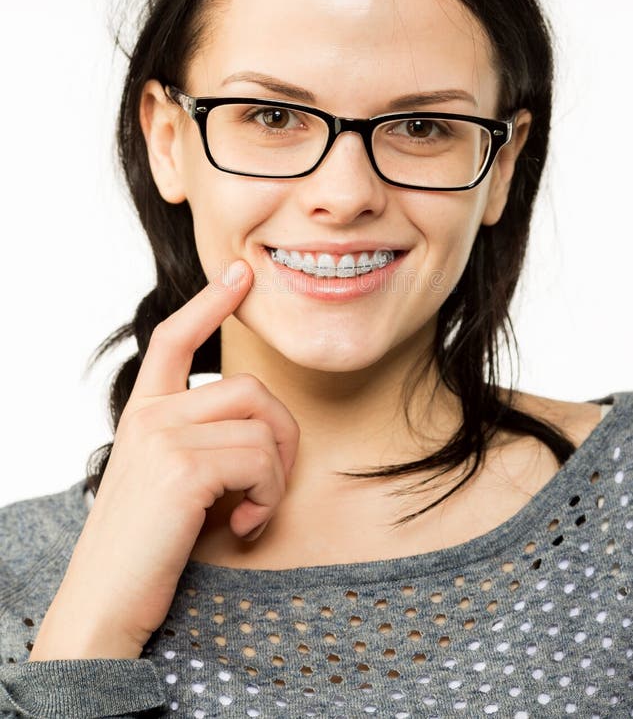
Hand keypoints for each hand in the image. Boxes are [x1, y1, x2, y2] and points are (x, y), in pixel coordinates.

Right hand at [29, 260, 299, 658]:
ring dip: (275, 477)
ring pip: (262, 425)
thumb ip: (197, 441)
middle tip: (269, 484)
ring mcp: (163, 436)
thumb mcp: (167, 480)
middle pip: (249, 388)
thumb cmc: (145, 549)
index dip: (210, 301)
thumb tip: (258, 428)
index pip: (175, 338)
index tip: (240, 273)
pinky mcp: (182, 467)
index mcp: (143, 413)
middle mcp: (149, 414)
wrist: (104, 607)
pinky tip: (242, 524)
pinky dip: (268, 497)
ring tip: (250, 511)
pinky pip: (261, 460)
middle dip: (281, 436)